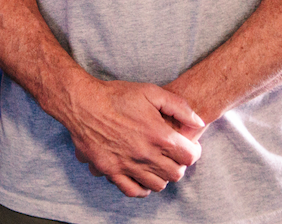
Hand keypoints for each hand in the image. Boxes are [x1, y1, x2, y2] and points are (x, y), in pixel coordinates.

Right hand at [62, 79, 204, 196]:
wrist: (84, 103)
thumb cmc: (117, 96)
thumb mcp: (152, 92)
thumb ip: (179, 107)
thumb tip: (198, 122)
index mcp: (159, 135)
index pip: (190, 157)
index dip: (193, 151)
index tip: (188, 146)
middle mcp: (146, 154)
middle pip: (176, 173)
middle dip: (179, 164)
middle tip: (173, 154)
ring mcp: (128, 165)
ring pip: (157, 185)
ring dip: (162, 176)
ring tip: (158, 164)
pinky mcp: (111, 171)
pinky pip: (133, 190)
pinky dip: (142, 188)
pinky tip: (143, 178)